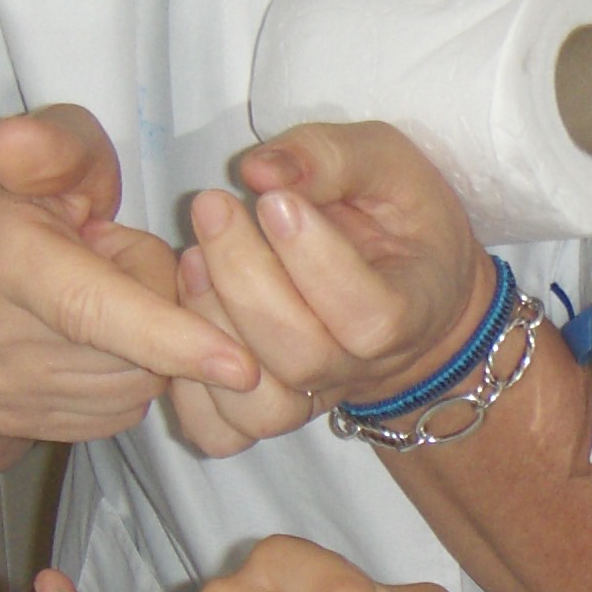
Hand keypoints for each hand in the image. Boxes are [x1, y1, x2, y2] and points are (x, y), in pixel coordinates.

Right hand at [0, 107, 257, 441]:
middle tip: (124, 264)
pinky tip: (96, 340)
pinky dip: (126, 378)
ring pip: (133, 388)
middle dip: (164, 312)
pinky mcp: (9, 421)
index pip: (93, 309)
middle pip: (133, 354)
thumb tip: (21, 145)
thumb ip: (55, 143)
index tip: (242, 367)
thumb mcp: (48, 147)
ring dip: (147, 349)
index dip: (171, 338)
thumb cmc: (23, 194)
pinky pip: (114, 413)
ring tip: (105, 296)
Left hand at [165, 123, 492, 446]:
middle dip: (245, 276)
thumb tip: (259, 171)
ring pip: (260, 402)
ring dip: (213, 326)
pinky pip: (224, 433)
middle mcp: (362, 368)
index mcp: (412, 311)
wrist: (411, 292)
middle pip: (302, 353)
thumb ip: (330, 158)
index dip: (316, 262)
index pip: (369, 315)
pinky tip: (180, 317)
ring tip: (192, 257)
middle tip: (213, 206)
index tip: (273, 200)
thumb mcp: (388, 165)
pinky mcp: (270, 410)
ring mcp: (314, 397)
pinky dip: (189, 393)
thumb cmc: (400, 220)